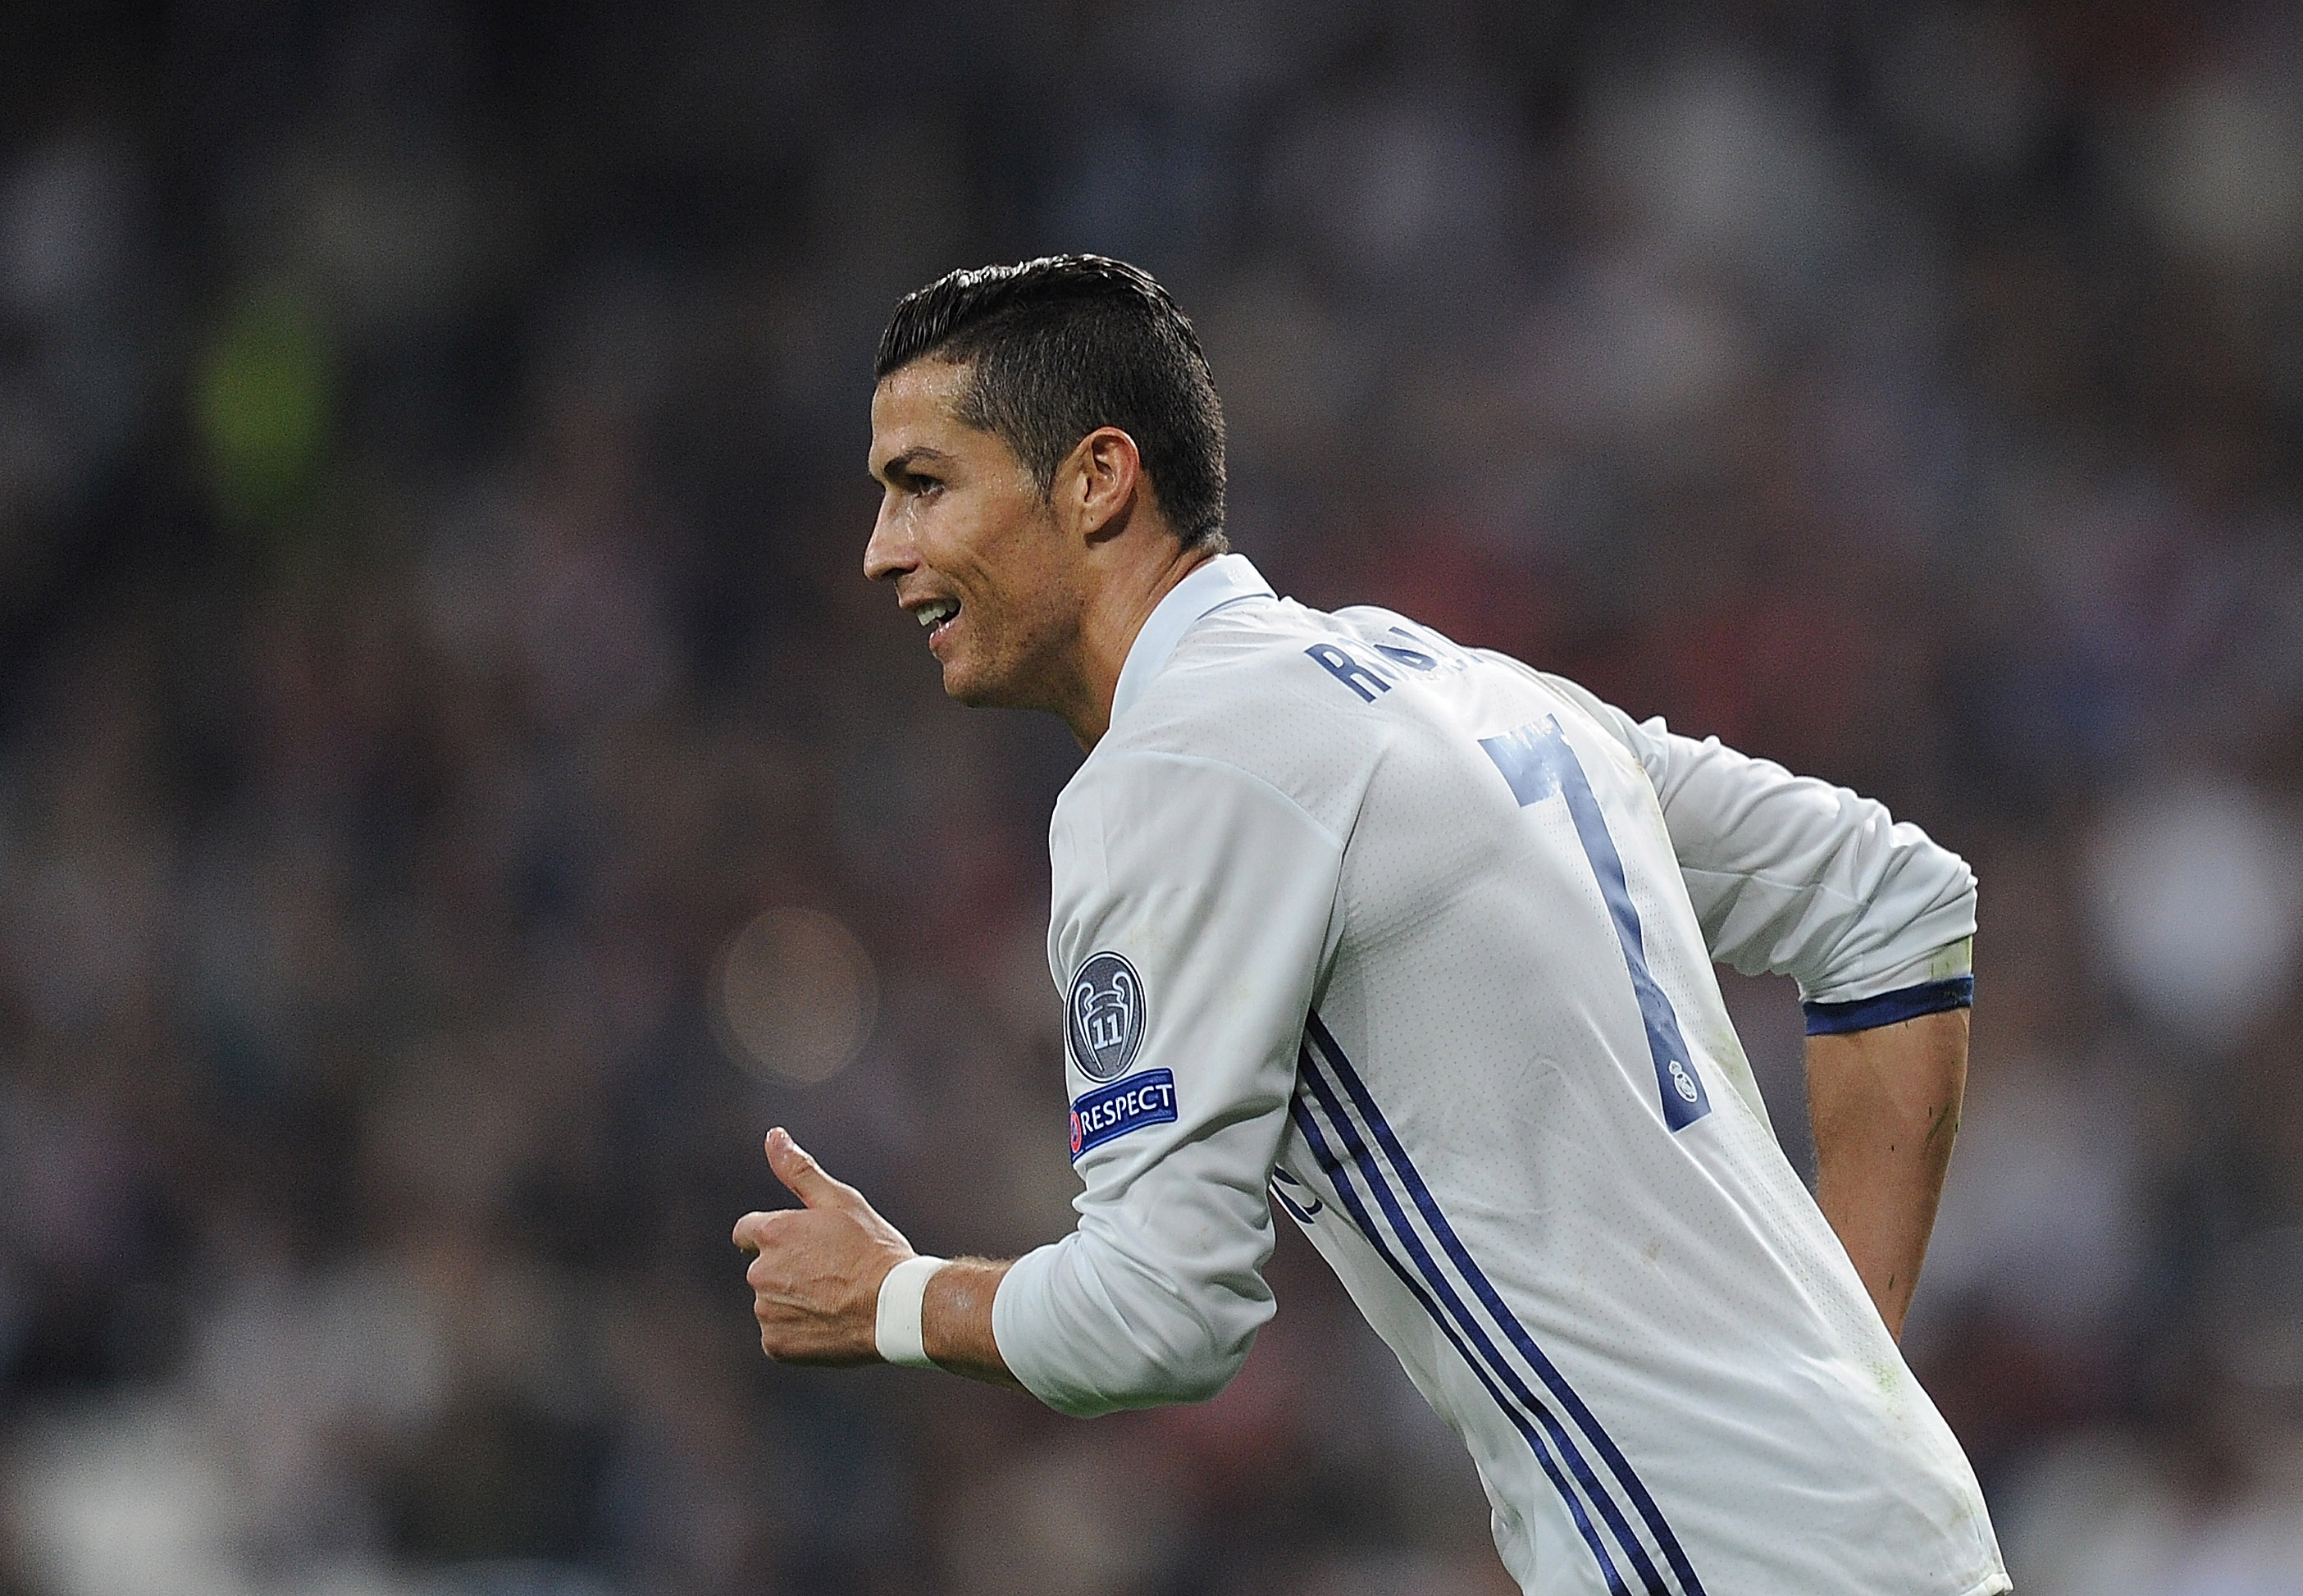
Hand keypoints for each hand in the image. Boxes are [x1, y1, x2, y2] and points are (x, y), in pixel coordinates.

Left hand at [732, 1128, 914, 1364]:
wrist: (897, 1307)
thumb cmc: (873, 1249)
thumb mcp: (840, 1201)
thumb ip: (799, 1170)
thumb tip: (773, 1135)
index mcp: (772, 1233)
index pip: (746, 1232)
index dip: (774, 1236)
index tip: (801, 1245)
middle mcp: (760, 1273)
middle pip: (763, 1269)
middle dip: (788, 1270)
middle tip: (832, 1274)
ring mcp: (766, 1312)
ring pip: (772, 1303)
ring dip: (794, 1301)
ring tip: (835, 1300)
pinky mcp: (775, 1345)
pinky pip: (778, 1336)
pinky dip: (798, 1332)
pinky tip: (829, 1324)